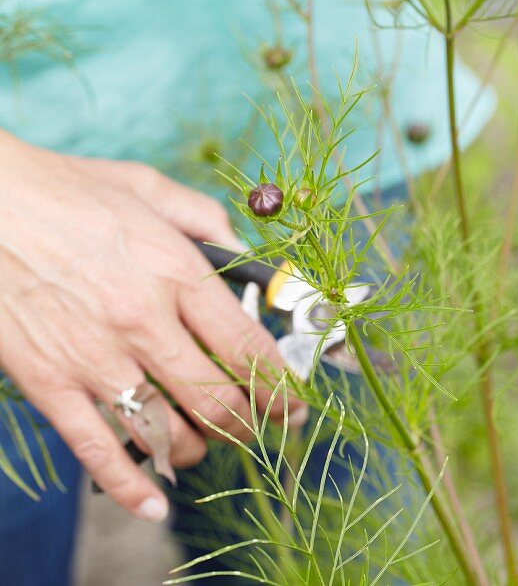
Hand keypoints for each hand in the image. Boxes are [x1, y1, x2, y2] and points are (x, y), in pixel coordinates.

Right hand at [0, 132, 304, 520]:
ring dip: (199, 449)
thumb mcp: (149, 187)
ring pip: (168, 432)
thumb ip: (204, 218)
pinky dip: (130, 486)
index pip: (247, 345)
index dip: (281, 383)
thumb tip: (242, 251)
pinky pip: (98, 449)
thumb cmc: (68, 190)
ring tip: (207, 443)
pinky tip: (154, 502)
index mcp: (175, 269)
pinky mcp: (51, 381)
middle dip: (252, 423)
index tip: (294, 400)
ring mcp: (96, 357)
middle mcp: (144, 320)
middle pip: (218, 398)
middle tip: (263, 428)